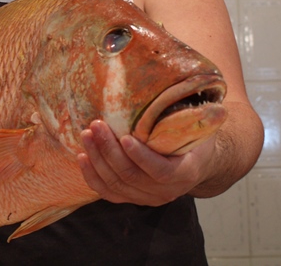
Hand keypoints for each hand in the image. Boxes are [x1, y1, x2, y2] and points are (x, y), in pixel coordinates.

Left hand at [77, 120, 210, 205]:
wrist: (197, 161)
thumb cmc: (194, 135)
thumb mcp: (197, 124)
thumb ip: (188, 113)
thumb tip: (184, 84)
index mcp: (186, 172)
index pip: (160, 171)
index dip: (141, 157)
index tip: (125, 137)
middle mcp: (166, 191)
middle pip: (131, 176)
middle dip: (109, 150)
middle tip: (97, 125)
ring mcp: (147, 198)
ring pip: (116, 184)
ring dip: (97, 159)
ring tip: (87, 135)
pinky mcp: (132, 198)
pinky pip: (108, 192)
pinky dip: (92, 176)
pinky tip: (82, 157)